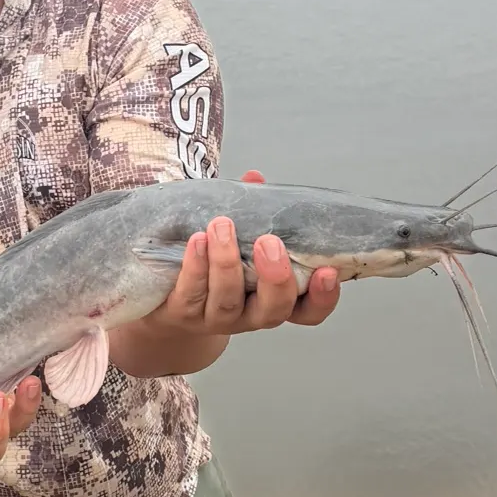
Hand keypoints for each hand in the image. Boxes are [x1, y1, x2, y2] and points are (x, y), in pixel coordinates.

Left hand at [140, 169, 341, 336]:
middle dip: (274, 277)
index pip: (309, 311)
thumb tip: (254, 178)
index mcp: (274, 297)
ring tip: (222, 226)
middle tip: (268, 242)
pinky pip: (191, 294)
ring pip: (227, 301)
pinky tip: (197, 240)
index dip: (323, 297)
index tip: (328, 270)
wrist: (169, 297)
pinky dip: (195, 266)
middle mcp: (251, 314)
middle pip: (273, 309)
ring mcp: (217, 318)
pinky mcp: (183, 314)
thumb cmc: (214, 261)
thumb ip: (253, 211)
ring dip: (226, 263)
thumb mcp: (239, 236)